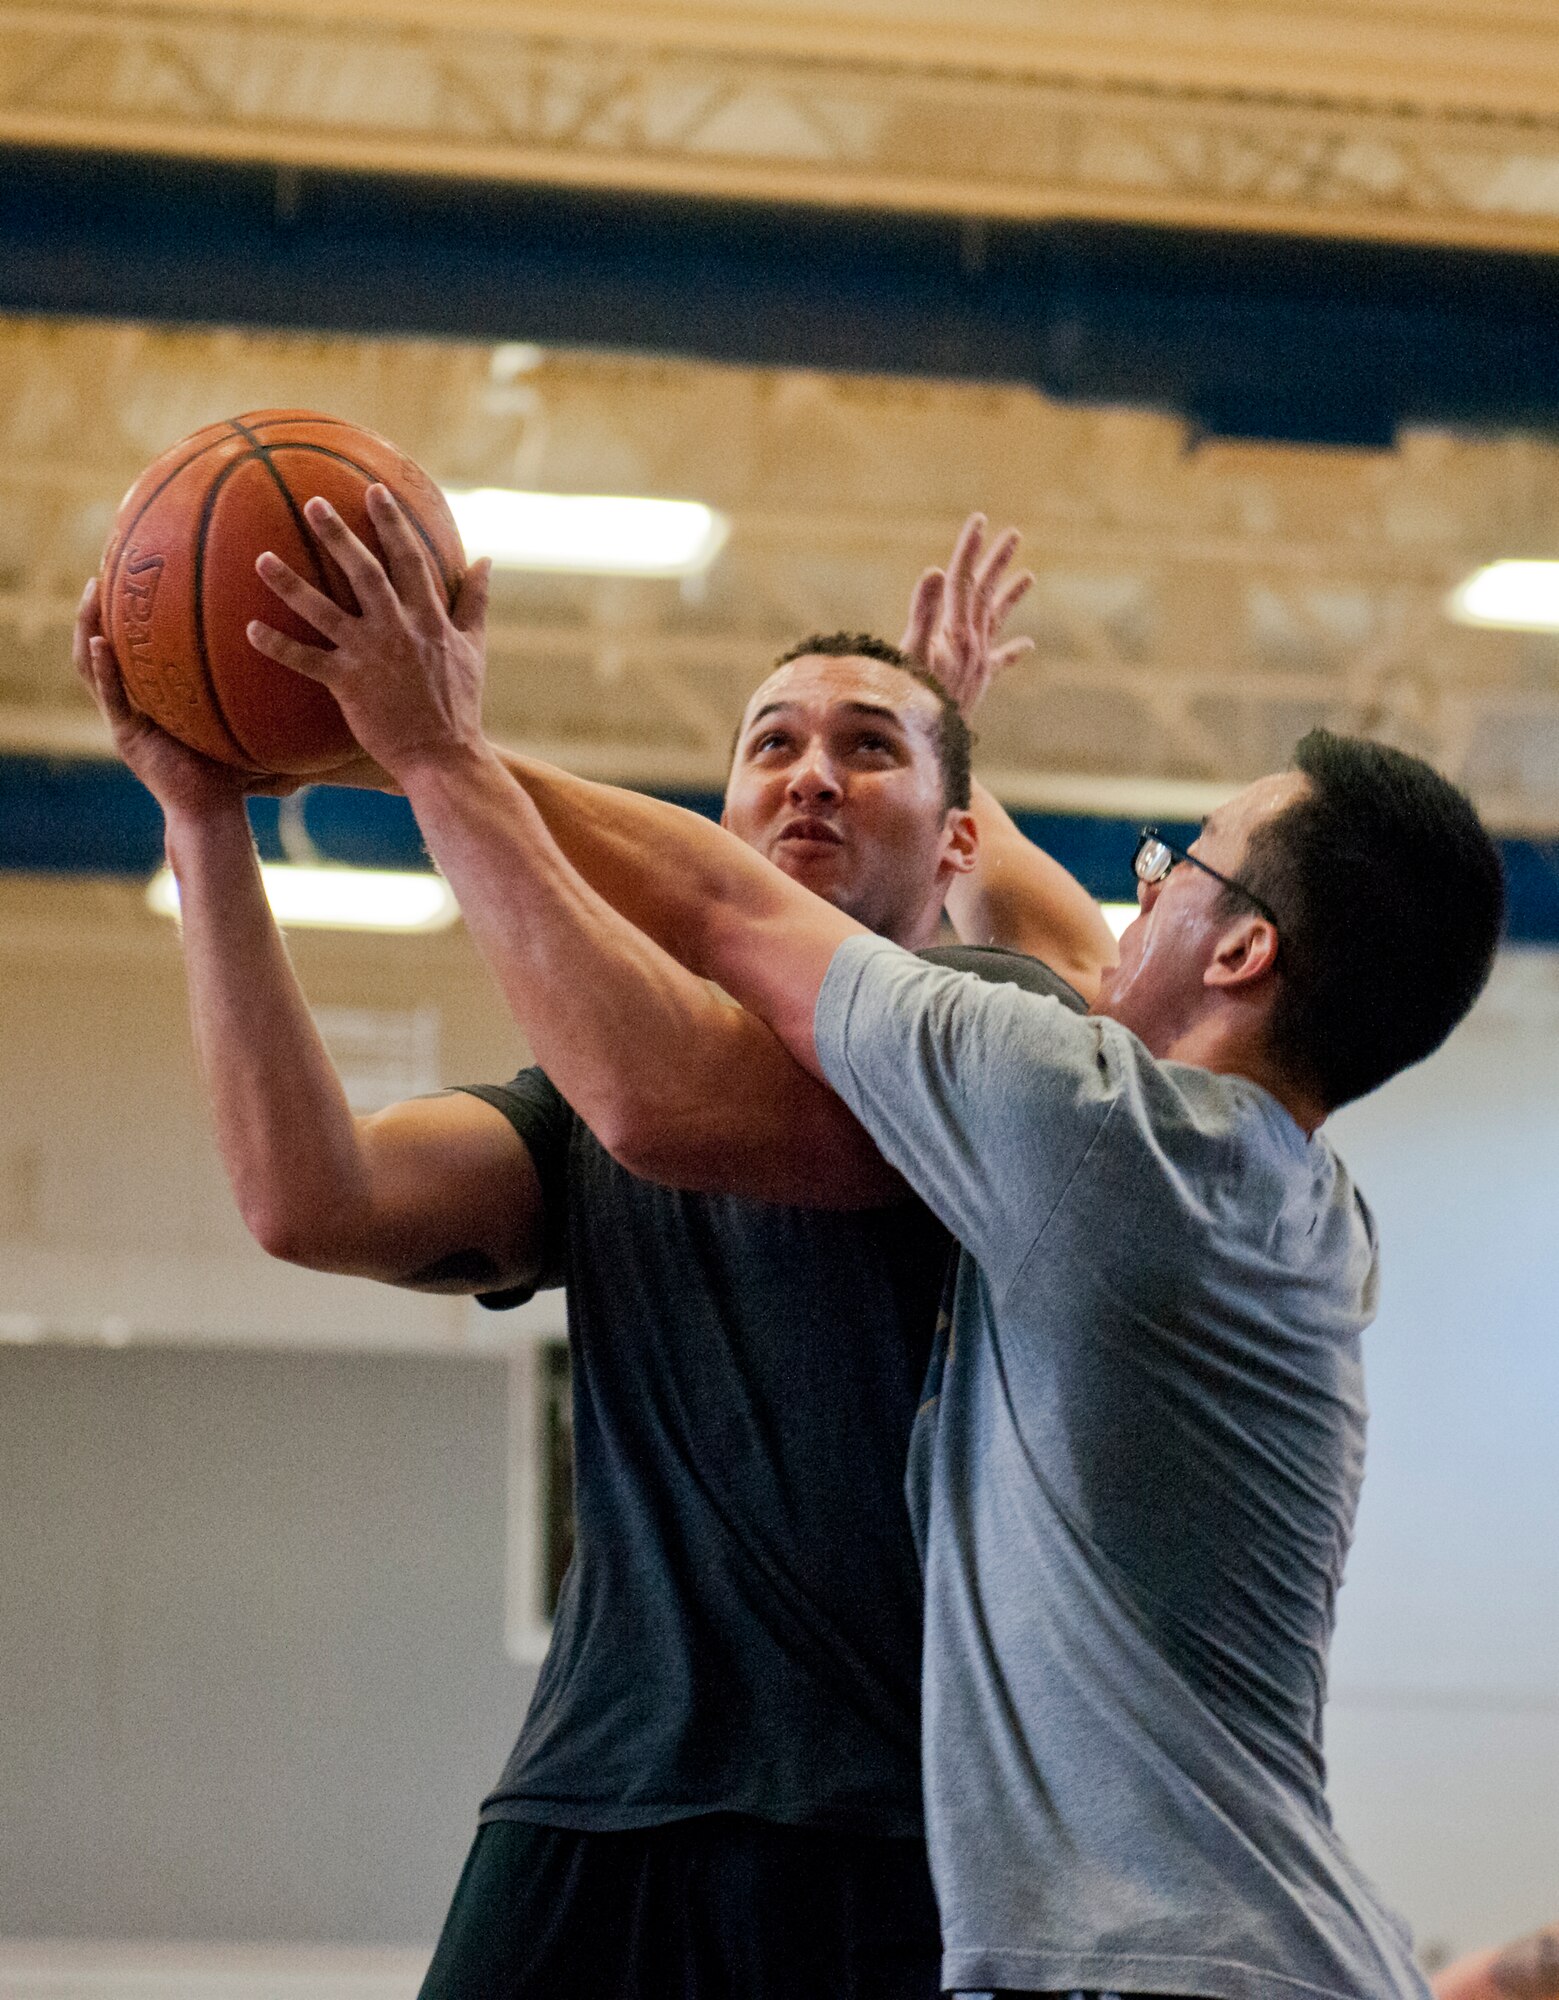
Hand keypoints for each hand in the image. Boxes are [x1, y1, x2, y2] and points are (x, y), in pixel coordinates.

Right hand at [73, 578, 286, 818]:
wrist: (216, 813)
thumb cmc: (234, 772)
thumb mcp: (242, 718)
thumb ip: (254, 687)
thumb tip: (291, 644)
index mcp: (153, 700)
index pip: (132, 648)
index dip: (127, 615)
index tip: (132, 578)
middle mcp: (132, 706)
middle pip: (103, 647)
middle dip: (98, 611)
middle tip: (102, 572)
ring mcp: (124, 721)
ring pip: (92, 666)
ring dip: (88, 629)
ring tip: (90, 594)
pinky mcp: (125, 737)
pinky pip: (109, 695)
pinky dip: (103, 669)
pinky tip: (100, 643)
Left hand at [247, 485, 491, 781]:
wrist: (446, 756)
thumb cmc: (460, 704)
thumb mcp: (474, 647)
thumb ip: (476, 601)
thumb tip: (485, 560)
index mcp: (428, 617)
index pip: (410, 559)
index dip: (391, 523)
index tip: (374, 491)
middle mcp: (398, 628)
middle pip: (364, 572)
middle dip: (337, 535)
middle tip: (311, 503)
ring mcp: (370, 655)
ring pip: (324, 610)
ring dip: (291, 583)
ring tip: (261, 558)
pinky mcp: (348, 684)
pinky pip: (306, 660)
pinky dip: (277, 646)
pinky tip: (250, 629)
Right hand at [899, 512, 1034, 718]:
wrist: (929, 744)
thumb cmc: (912, 699)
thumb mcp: (913, 652)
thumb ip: (925, 611)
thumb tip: (937, 571)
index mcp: (957, 631)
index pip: (964, 579)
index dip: (970, 548)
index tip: (979, 519)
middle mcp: (973, 643)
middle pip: (986, 593)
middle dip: (997, 561)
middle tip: (1013, 534)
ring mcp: (979, 661)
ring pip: (997, 620)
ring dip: (1010, 596)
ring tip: (1029, 576)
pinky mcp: (979, 681)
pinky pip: (1000, 662)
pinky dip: (1013, 651)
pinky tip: (1028, 645)